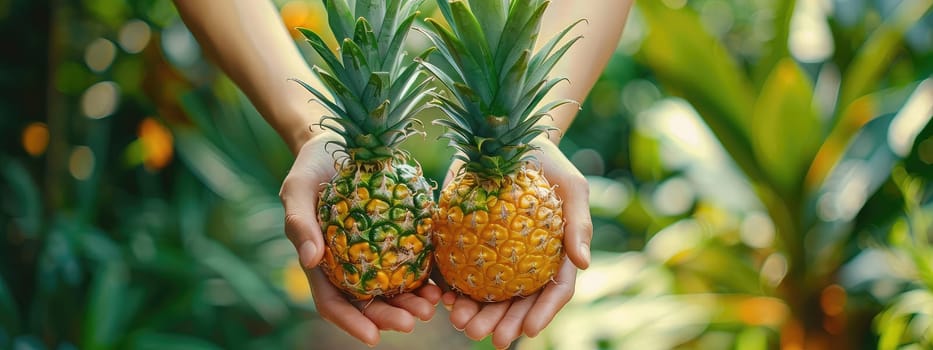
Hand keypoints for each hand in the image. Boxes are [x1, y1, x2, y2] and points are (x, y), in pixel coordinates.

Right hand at [279, 130, 442, 345]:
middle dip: (391, 316)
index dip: (352, 323)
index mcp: (321, 264)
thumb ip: (299, 223)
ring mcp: (373, 252)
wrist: (335, 144)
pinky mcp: (395, 235)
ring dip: (412, 301)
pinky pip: (412, 260)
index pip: (333, 303)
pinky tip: (442, 281)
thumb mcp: (296, 190)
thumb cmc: (310, 170)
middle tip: (414, 320)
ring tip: (432, 305)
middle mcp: (348, 265)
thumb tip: (310, 259)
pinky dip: (426, 275)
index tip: (374, 338)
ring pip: (393, 287)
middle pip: (369, 302)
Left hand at [439, 137, 592, 347]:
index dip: (542, 314)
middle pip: (517, 302)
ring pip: (486, 294)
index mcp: (554, 256)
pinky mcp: (466, 241)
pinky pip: (457, 270)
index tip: (529, 331)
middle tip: (490, 337)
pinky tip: (440, 298)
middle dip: (504, 323)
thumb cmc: (549, 164)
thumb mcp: (572, 187)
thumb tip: (584, 263)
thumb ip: (579, 223)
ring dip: (474, 314)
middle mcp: (525, 262)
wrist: (508, 138)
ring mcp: (495, 254)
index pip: (553, 291)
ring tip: (461, 324)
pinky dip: (449, 287)